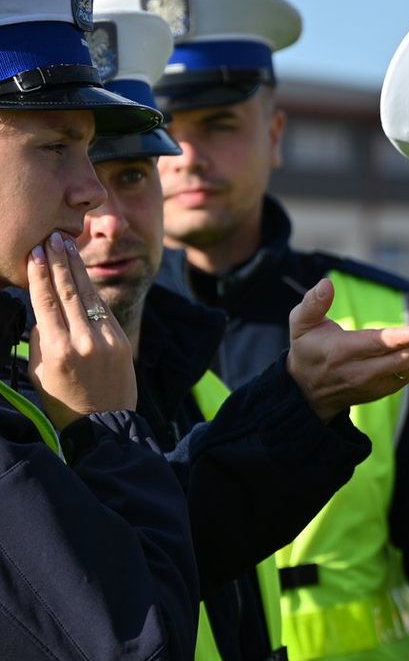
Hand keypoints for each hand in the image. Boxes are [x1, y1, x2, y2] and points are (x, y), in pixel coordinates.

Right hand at [26, 231, 136, 428]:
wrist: (106, 423)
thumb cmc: (64, 401)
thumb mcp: (39, 372)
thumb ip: (40, 339)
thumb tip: (44, 311)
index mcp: (58, 350)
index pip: (46, 302)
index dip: (40, 275)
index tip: (35, 252)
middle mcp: (84, 340)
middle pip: (69, 291)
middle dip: (59, 261)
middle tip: (51, 237)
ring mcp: (106, 339)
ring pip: (88, 295)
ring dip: (77, 267)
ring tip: (66, 244)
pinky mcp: (122, 340)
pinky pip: (103, 308)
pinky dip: (91, 288)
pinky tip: (83, 271)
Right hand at [286, 278, 408, 421]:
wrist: (308, 393)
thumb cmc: (308, 350)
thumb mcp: (300, 325)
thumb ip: (312, 304)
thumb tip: (326, 283)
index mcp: (342, 352)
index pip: (377, 345)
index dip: (403, 339)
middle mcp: (362, 371)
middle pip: (401, 358)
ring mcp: (376, 383)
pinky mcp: (386, 389)